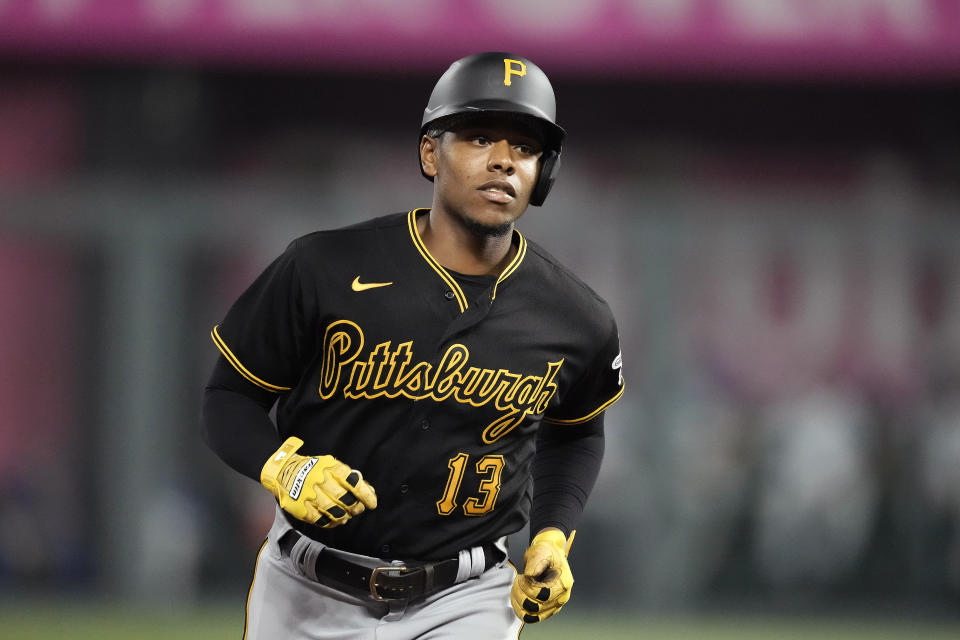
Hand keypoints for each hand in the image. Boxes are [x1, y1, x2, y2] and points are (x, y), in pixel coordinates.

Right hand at [260, 436, 376, 526]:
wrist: (284, 471)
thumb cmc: (313, 469)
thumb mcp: (331, 465)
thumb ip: (349, 477)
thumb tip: (369, 491)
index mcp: (330, 468)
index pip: (354, 483)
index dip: (366, 495)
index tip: (372, 503)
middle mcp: (320, 481)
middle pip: (345, 500)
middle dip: (356, 507)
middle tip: (358, 509)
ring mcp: (310, 495)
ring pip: (335, 512)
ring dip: (345, 516)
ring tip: (346, 515)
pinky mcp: (302, 508)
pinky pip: (321, 521)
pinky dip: (331, 523)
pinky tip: (334, 520)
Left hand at [510, 529, 574, 622]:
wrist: (550, 554)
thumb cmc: (547, 553)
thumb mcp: (542, 551)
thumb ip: (536, 562)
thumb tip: (531, 575)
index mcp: (562, 584)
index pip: (542, 595)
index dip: (527, 587)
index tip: (522, 577)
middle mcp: (561, 597)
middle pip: (536, 607)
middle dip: (521, 594)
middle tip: (518, 581)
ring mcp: (554, 605)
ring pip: (532, 615)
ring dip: (519, 603)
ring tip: (516, 589)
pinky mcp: (547, 609)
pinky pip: (532, 617)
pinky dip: (521, 610)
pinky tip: (517, 597)